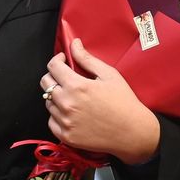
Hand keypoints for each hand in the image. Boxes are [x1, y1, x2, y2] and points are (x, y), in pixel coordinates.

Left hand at [41, 38, 159, 163]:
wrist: (133, 132)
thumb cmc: (124, 102)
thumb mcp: (109, 75)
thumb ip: (87, 59)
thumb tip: (74, 44)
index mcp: (77, 86)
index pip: (53, 67)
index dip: (57, 60)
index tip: (63, 60)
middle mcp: (67, 103)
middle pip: (45, 83)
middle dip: (54, 76)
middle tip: (66, 78)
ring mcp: (65, 121)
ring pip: (48, 102)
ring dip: (56, 97)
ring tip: (74, 98)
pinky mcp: (65, 135)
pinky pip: (51, 120)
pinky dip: (58, 115)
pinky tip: (73, 113)